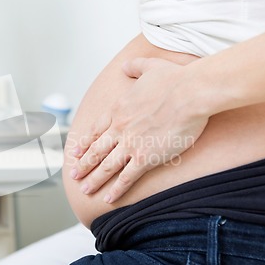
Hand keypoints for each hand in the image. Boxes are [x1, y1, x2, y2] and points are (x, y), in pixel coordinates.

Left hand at [70, 57, 208, 202]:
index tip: (75, 153)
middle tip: (74, 176)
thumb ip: (135, 66)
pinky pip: (127, 177)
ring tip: (85, 190)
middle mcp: (120, 128)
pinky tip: (108, 198)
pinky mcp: (146, 157)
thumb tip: (126, 65)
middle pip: (96, 151)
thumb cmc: (174, 80)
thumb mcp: (150, 66)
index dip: (83, 143)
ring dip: (94, 179)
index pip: (95, 130)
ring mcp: (131, 144)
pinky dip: (116, 189)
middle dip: (83, 165)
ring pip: (106, 166)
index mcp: (118, 109)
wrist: (190, 93)